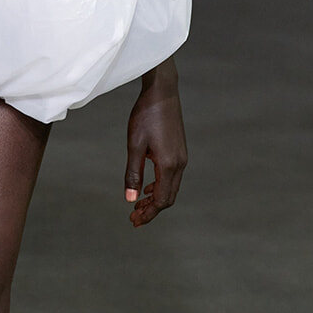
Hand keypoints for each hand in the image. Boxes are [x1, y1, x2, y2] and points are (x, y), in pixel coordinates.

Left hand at [124, 58, 187, 226]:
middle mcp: (180, 163)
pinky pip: (173, 176)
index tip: (133, 221)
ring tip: (138, 205)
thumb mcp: (134, 145)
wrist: (162, 92)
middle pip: (168, 197)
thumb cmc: (146, 115)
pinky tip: (148, 186)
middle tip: (134, 218)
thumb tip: (131, 199)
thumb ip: (133, 174)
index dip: (148, 214)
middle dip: (152, 210)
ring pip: (171, 188)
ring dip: (156, 199)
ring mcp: (182, 157)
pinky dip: (160, 186)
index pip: (161, 200)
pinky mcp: (179, 150)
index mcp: (169, 165)